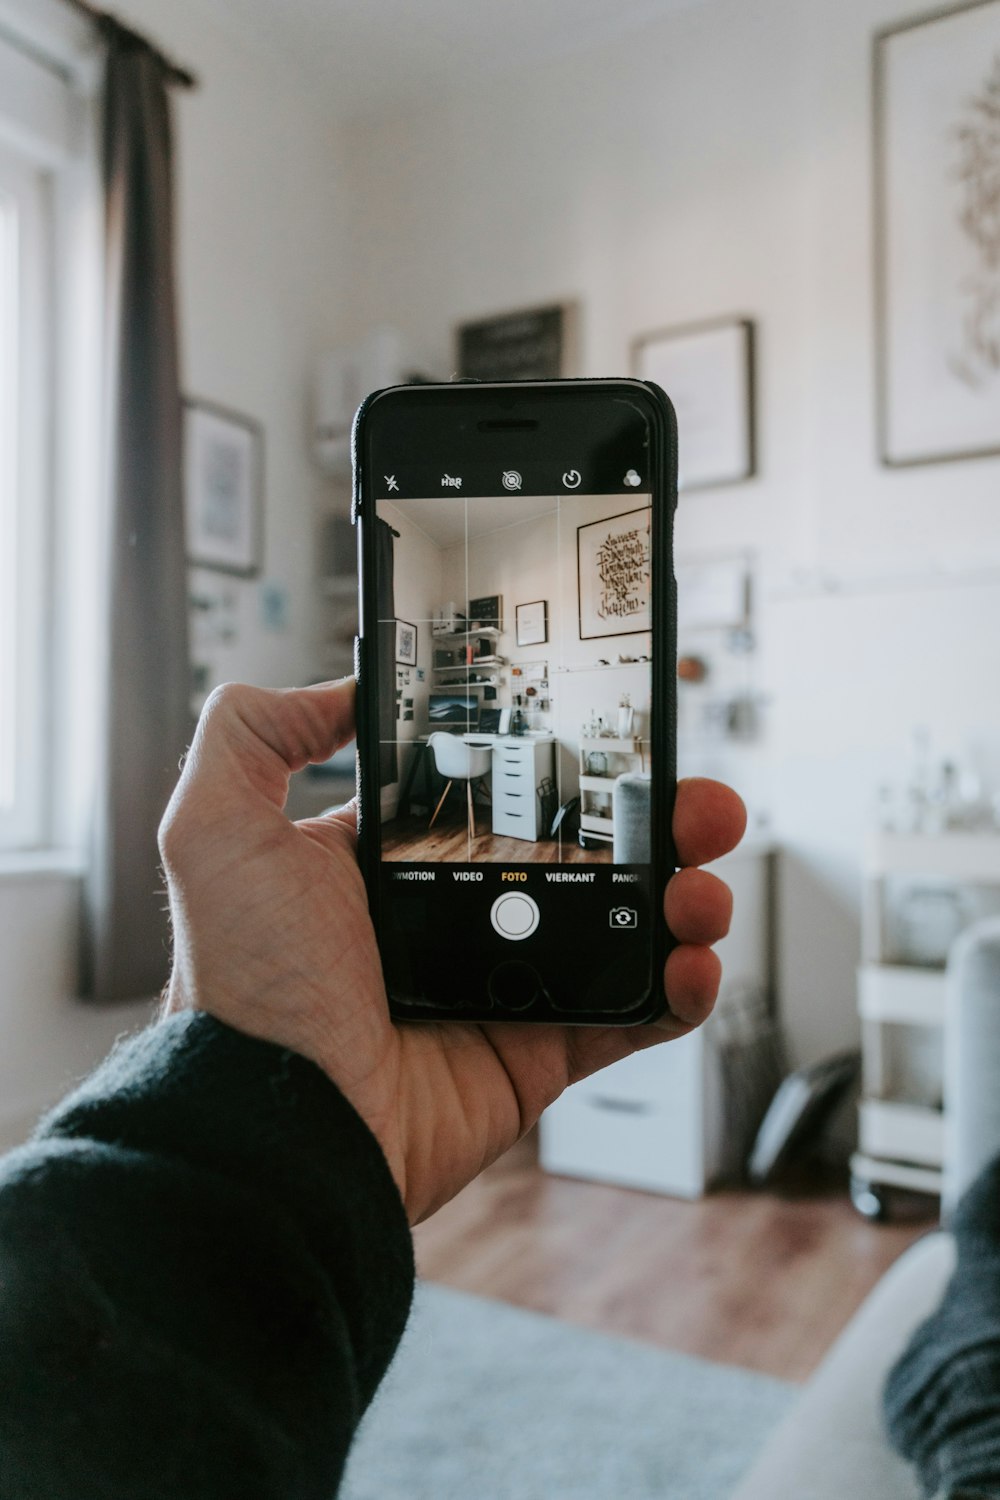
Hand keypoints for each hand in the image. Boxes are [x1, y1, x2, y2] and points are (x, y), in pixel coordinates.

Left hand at [160, 680, 744, 1223]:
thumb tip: (332, 689)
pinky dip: (680, 989)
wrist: (278, 1130)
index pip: (504, 791)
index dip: (565, 761)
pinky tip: (690, 963)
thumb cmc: (244, 988)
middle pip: (587, 852)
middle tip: (696, 804)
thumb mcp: (215, 831)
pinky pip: (632, 1014)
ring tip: (698, 889)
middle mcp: (460, 916)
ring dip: (682, 896)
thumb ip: (253, 734)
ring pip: (625, 925)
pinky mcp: (540, 1051)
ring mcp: (508, 984)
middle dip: (656, 821)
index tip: (615, 732)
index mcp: (399, 863)